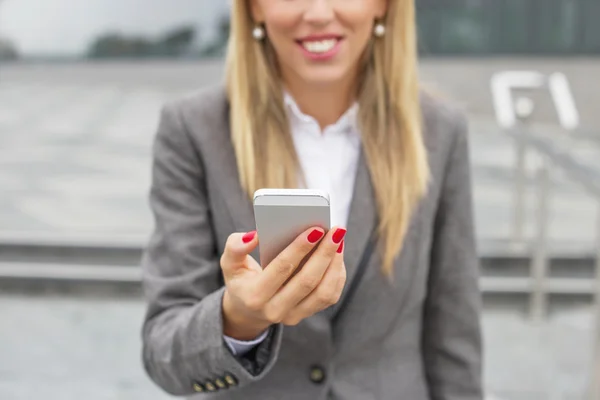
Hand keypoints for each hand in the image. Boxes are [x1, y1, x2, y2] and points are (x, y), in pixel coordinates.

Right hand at [220, 227, 346, 339]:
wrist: (247, 310)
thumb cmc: (241, 279)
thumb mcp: (229, 263)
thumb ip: (235, 247)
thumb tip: (255, 236)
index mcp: (254, 295)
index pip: (281, 269)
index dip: (299, 248)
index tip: (315, 229)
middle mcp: (274, 310)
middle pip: (307, 281)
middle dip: (324, 253)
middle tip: (336, 230)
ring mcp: (292, 315)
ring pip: (323, 292)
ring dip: (335, 264)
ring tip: (339, 240)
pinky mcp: (306, 314)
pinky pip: (329, 297)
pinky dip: (337, 275)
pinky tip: (337, 255)